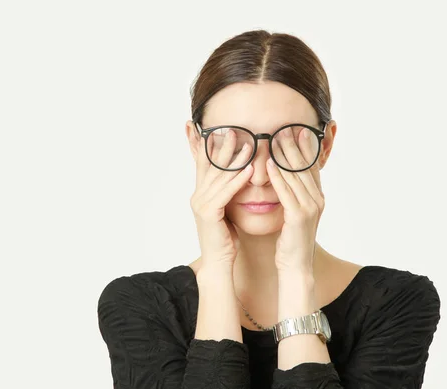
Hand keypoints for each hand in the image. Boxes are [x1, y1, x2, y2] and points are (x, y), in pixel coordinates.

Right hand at [190, 130, 253, 267]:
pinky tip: (248, 169)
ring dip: (234, 159)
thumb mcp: (225, 209)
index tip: (206, 128)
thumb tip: (238, 173)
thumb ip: (227, 191)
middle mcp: (198, 196)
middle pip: (210, 166)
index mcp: (200, 193)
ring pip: (220, 177)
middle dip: (221, 147)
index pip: (202, 164)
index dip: (204, 146)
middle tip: (232, 129)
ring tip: (247, 144)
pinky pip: (226, 192)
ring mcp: (201, 204)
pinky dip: (237, 180)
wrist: (218, 261)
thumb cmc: (224, 237)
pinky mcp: (209, 213)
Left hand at [266, 126, 325, 272]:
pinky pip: (286, 192)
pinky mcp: (299, 216)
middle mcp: (317, 200)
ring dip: (286, 155)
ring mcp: (310, 208)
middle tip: (287, 127)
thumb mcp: (294, 213)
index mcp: (317, 197)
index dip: (305, 148)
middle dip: (295, 146)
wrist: (295, 266)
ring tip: (276, 138)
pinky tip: (270, 164)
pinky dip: (278, 176)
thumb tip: (285, 178)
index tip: (297, 130)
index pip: (310, 167)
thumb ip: (292, 195)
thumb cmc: (290, 240)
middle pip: (305, 167)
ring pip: (296, 176)